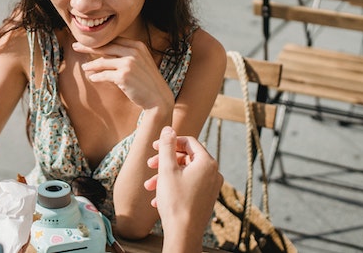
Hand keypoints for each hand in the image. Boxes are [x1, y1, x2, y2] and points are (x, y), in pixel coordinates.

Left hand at [72, 38, 174, 110]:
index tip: (87, 42)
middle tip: (75, 46)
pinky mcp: (123, 76)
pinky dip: (97, 77)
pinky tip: (92, 78)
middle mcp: (133, 52)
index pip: (114, 41)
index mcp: (137, 46)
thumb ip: (127, 54)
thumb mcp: (141, 62)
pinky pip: (104, 75)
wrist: (158, 98)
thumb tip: (106, 52)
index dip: (99, 42)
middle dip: (88, 47)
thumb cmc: (147, 81)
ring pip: (103, 61)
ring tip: (84, 67)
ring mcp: (128, 63)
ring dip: (91, 65)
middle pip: (105, 47)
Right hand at [144, 126, 222, 252]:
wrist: (183, 234)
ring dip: (165, 177)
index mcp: (207, 163)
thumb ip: (167, 146)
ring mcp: (211, 187)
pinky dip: (173, 187)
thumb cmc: (176, 201)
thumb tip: (168, 128)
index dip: (170, 142)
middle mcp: (213, 173)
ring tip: (149, 186)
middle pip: (186, 158)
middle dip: (165, 162)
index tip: (155, 147)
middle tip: (150, 166)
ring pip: (185, 173)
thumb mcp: (167, 169)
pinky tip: (157, 199)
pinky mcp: (206, 199)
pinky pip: (188, 186)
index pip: (188, 142)